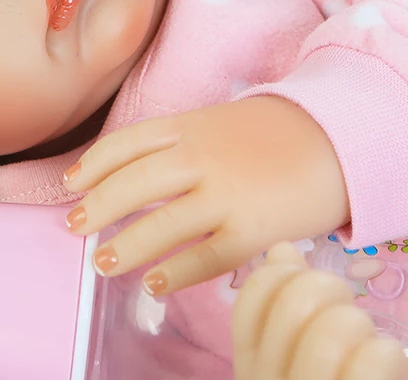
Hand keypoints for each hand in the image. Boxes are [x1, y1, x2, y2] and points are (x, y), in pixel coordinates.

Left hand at [62, 96, 349, 293]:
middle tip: (74, 227)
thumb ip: (176, 142)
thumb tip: (131, 173)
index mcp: (186, 126)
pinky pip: (206, 257)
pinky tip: (154, 285)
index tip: (71, 184)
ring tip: (102, 262)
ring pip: (162, 225)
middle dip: (98, 206)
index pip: (125, 143)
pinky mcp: (253, 229)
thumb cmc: (270, 132)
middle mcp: (199, 157)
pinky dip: (176, 274)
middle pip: (134, 183)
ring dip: (127, 246)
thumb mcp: (214, 121)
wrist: (337, 139)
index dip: (92, 164)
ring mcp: (226, 193)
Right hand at [232, 242, 407, 379]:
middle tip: (342, 311)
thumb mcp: (282, 365)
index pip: (254, 294)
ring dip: (361, 325)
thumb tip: (282, 250)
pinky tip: (384, 366)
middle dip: (330, 290)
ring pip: (337, 327)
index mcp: (249, 365)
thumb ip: (276, 310)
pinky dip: (387, 353)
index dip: (283, 272)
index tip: (302, 283)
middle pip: (297, 300)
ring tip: (366, 345)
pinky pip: (376, 358)